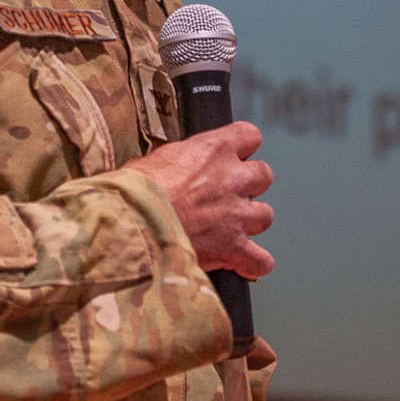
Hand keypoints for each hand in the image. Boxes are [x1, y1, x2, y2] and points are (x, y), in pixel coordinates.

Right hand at [132, 122, 274, 279]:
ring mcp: (237, 214)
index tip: (233, 156)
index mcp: (214, 149)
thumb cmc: (135, 192)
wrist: (134, 225)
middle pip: (263, 176)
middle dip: (249, 186)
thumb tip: (173, 170)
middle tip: (227, 195)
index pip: (249, 136)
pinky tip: (243, 264)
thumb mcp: (153, 160)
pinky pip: (260, 260)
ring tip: (230, 230)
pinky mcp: (233, 247)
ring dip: (250, 223)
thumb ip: (177, 162)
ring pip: (265, 215)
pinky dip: (254, 263)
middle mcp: (233, 179)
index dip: (242, 147)